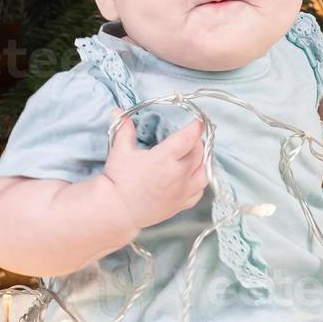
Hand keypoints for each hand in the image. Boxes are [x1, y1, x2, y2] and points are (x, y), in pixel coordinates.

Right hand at [102, 111, 207, 230]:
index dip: (196, 127)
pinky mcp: (181, 204)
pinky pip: (200, 191)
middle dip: (197, 141)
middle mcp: (177, 175)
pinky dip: (200, 180)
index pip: (188, 138)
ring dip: (203, 161)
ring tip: (195, 155)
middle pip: (199, 153)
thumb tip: (118, 111)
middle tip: (191, 137)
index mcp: (164, 158)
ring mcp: (182, 191)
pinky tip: (194, 174)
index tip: (199, 121)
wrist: (117, 210)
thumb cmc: (118, 180)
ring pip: (204, 172)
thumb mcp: (120, 151)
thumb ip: (124, 130)